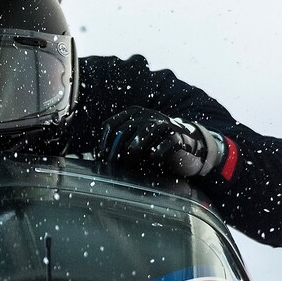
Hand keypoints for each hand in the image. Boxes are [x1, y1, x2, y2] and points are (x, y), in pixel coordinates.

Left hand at [97, 106, 224, 177]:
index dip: (103, 143)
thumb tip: (97, 156)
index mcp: (133, 114)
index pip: (110, 125)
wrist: (184, 149)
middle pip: (123, 130)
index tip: (101, 159)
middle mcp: (146, 115)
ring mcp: (163, 124)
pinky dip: (157, 153)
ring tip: (129, 161)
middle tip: (112, 165)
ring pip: (143, 133)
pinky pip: (166, 143)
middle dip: (115, 150)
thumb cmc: (153, 148)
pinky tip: (152, 160)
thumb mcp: (132, 144)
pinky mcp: (178, 136)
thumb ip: (116, 146)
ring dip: (134, 149)